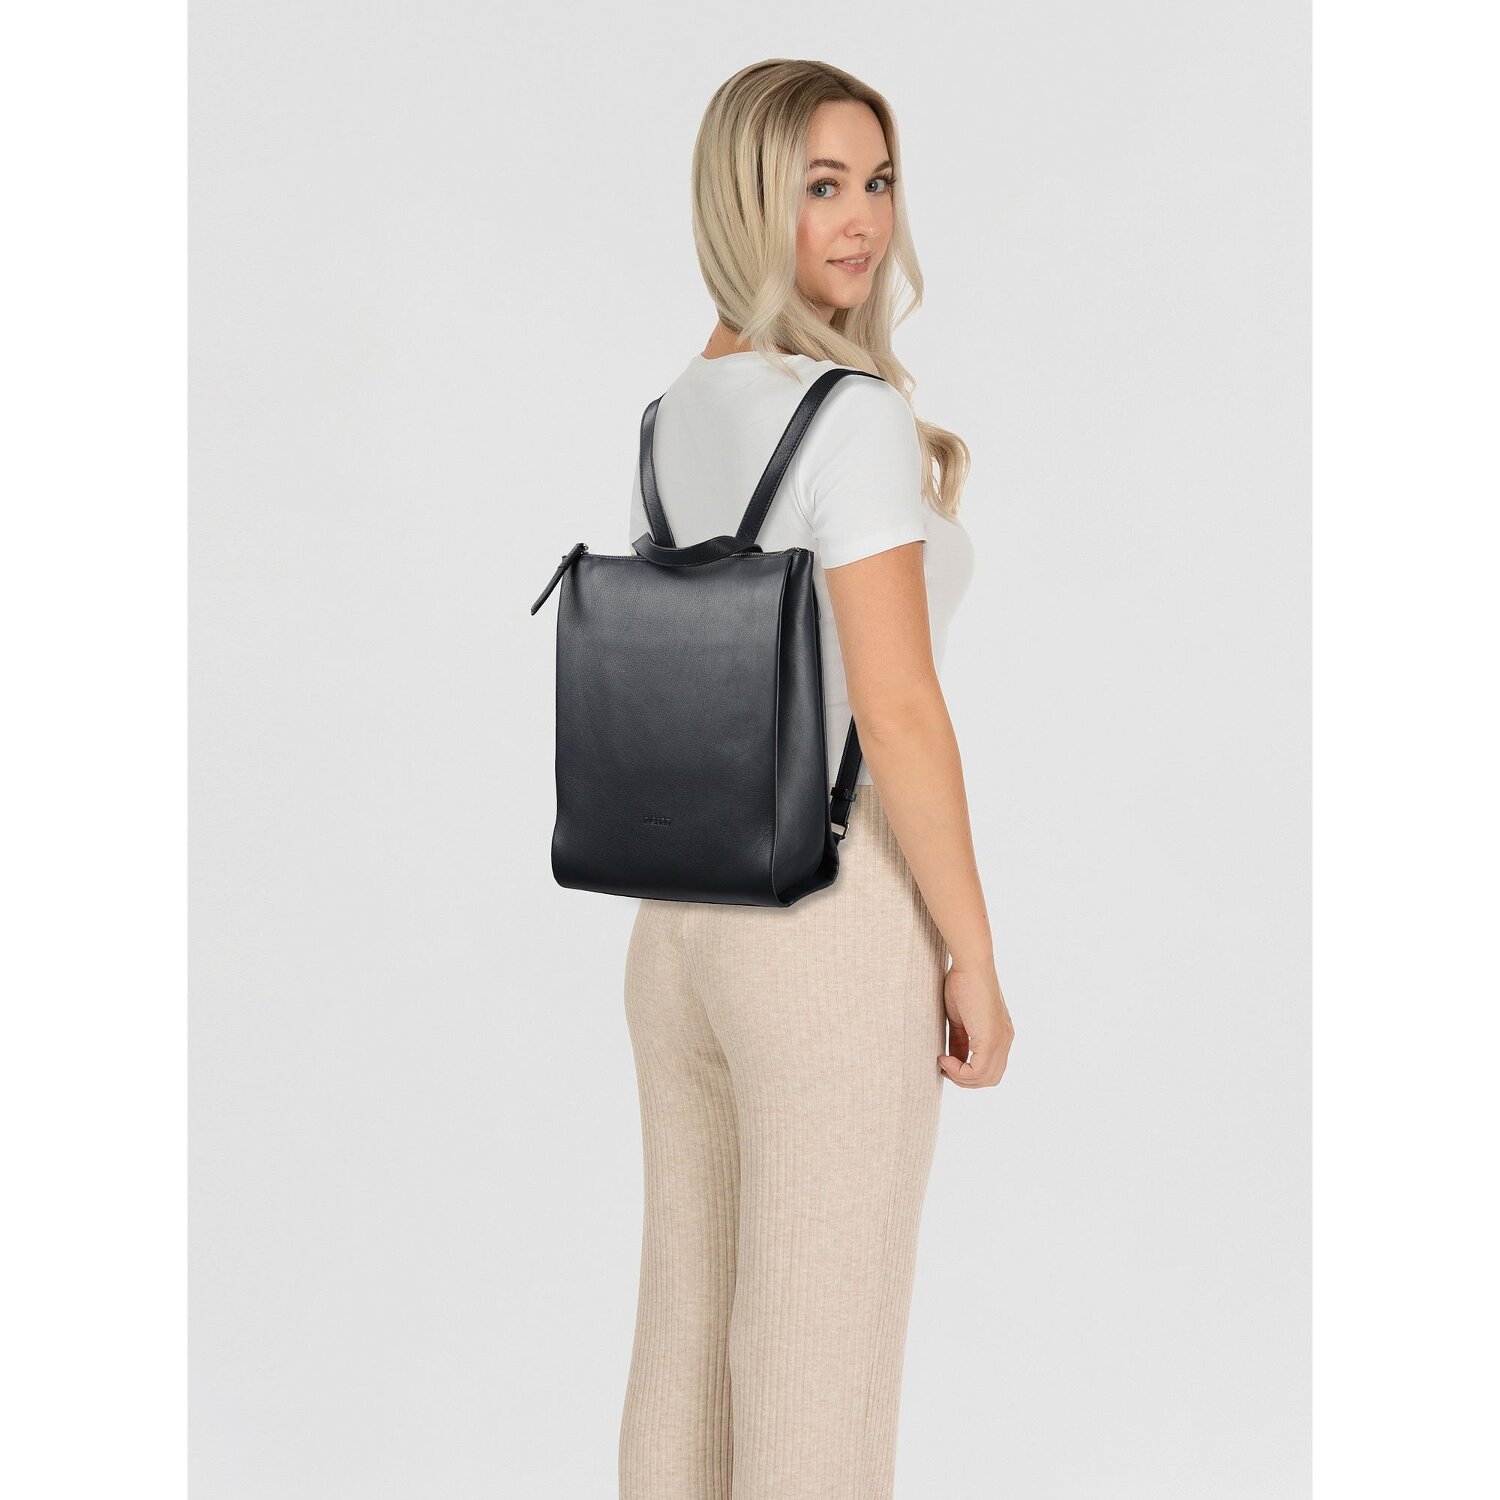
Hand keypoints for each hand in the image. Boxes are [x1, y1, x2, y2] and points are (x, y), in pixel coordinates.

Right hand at [938, 958, 1013, 1087]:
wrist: (971, 964)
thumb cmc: (962, 982)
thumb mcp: (960, 1019)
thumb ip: (959, 1040)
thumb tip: (951, 1059)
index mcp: (1001, 1033)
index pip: (990, 1067)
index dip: (967, 1072)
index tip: (946, 1061)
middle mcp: (1005, 1039)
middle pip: (990, 1078)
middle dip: (964, 1080)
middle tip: (944, 1067)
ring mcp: (1001, 1040)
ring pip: (986, 1078)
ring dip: (960, 1077)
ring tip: (943, 1063)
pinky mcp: (991, 1039)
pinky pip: (978, 1071)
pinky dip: (959, 1071)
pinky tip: (944, 1058)